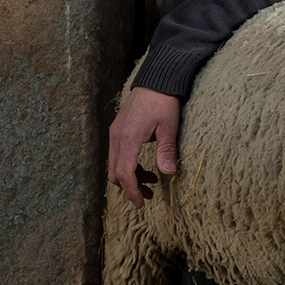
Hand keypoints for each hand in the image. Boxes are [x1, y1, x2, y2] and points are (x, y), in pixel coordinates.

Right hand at [108, 86, 180, 207]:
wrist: (155, 80)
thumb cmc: (164, 101)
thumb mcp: (169, 126)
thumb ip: (167, 150)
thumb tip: (168, 173)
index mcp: (128, 138)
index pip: (124, 173)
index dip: (132, 191)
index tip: (140, 204)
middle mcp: (117, 137)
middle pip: (115, 173)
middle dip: (129, 187)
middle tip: (148, 196)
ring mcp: (115, 133)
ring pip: (115, 165)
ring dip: (130, 176)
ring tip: (151, 181)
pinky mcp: (118, 130)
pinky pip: (117, 155)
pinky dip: (128, 165)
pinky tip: (145, 167)